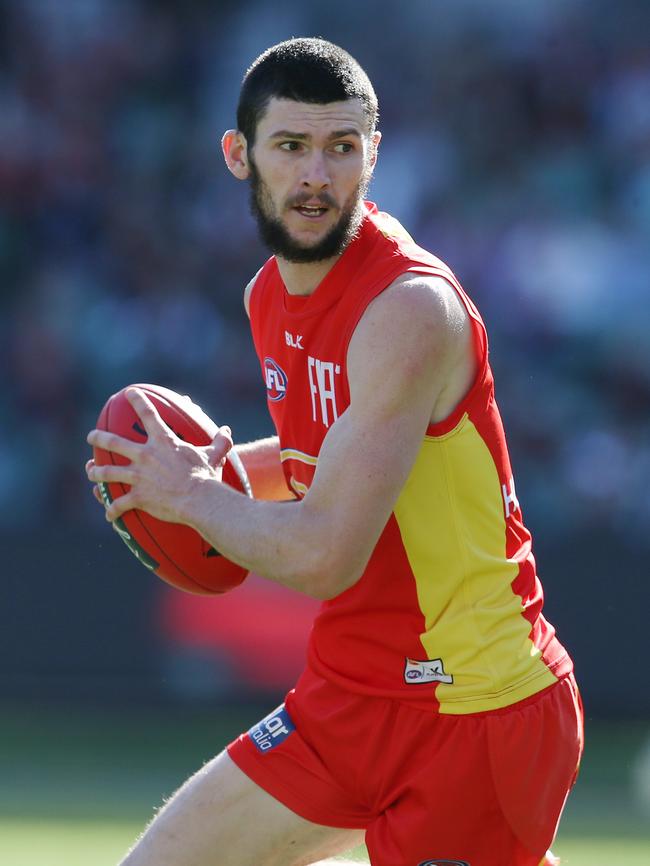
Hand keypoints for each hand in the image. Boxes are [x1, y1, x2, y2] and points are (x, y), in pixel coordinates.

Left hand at [86, 387, 232, 523]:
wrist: (199, 499)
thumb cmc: (207, 476)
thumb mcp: (215, 455)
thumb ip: (220, 442)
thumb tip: (226, 431)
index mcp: (163, 442)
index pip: (147, 414)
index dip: (137, 400)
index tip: (128, 393)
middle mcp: (145, 455)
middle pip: (113, 442)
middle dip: (99, 438)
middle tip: (91, 436)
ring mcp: (138, 476)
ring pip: (108, 473)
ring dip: (96, 472)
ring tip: (90, 472)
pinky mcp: (137, 496)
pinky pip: (119, 503)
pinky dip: (112, 509)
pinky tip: (108, 515)